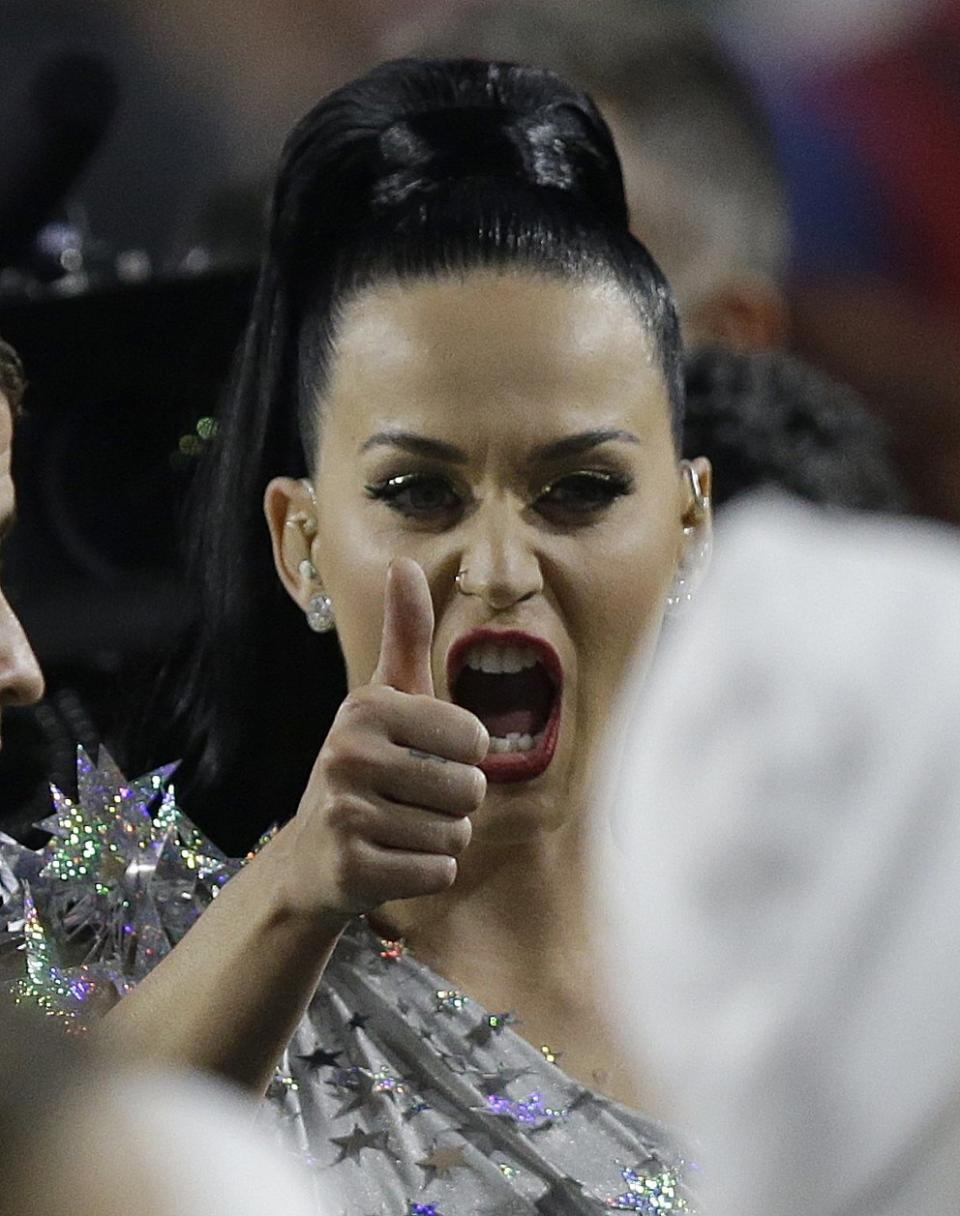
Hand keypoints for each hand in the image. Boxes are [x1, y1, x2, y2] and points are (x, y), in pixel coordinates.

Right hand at [282, 558, 487, 925]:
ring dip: (440, 838)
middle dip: (455, 803)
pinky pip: (439, 873)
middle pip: (470, 790)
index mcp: (367, 708)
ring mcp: (346, 815)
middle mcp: (348, 755)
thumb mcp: (384, 699)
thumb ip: (404, 635)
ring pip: (456, 834)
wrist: (313, 857)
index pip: (474, 738)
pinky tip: (391, 861)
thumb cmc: (366, 767)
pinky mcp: (352, 870)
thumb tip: (404, 562)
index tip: (424, 756)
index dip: (464, 755)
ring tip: (399, 829)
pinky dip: (427, 873)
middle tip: (410, 800)